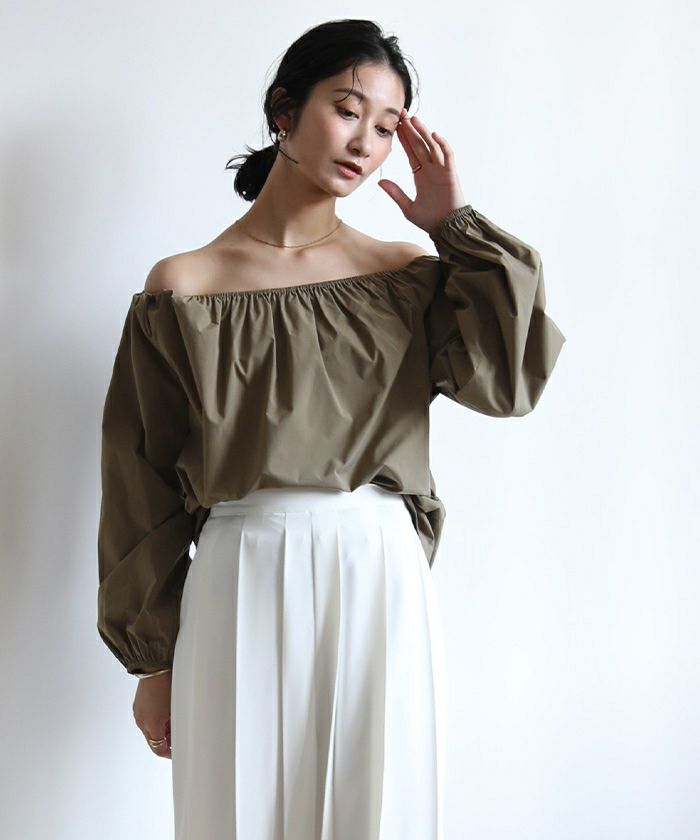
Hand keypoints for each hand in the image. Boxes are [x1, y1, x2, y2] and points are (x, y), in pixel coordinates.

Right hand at [132, 671, 172, 758]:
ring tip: (173, 720)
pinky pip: (146, 718)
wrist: (154, 666)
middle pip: (153, 740)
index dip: (168, 752)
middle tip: (177, 735)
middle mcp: (141, 721)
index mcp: (151, 725)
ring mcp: (138, 712)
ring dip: (160, 729)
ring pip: (149, 729)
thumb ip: (173, 724)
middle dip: (165, 740)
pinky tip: (165, 711)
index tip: (175, 752)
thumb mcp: (174, 708)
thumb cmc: (166, 683)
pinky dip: (155, 719)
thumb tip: (175, 731)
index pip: (158, 748)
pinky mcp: (138, 704)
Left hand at [378, 107, 465, 234]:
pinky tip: (433, 135)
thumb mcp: (407, 207)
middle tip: (402, 114)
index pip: (411, 152)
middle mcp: (431, 169)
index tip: (395, 126)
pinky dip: (442, 144)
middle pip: (420, 145)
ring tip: (414, 119)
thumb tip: (380, 182)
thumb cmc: (430, 220)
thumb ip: (395, 193)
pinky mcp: (451, 174)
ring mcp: (441, 170)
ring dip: (423, 133)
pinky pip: (448, 155)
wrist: (446, 229)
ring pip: (432, 146)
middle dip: (411, 130)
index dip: (404, 139)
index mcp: (421, 175)